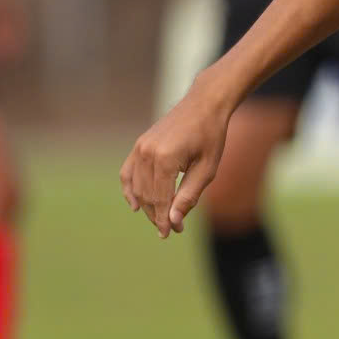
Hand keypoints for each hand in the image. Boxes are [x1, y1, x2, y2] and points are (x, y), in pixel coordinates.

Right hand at [120, 88, 233, 236]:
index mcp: (166, 159)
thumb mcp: (207, 169)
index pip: (161, 199)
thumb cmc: (211, 136)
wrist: (203, 105)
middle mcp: (147, 153)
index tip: (170, 233)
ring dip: (146, 206)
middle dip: (157, 215)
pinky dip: (130, 189)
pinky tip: (136, 205)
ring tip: (159, 219)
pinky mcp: (139, 145)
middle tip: (170, 229)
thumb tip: (173, 220)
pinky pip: (128, 172)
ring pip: (137, 187)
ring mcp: (140, 148)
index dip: (164, 219)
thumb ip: (189, 195)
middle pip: (147, 196)